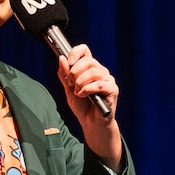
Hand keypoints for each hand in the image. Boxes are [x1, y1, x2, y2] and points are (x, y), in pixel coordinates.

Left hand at [57, 44, 123, 171]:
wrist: (90, 123)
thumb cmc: (82, 106)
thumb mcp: (68, 90)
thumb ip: (64, 75)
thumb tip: (61, 58)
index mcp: (90, 69)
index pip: (85, 51)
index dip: (76, 53)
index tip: (68, 62)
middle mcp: (100, 71)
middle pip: (89, 61)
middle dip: (75, 72)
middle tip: (71, 83)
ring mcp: (108, 80)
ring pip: (94, 71)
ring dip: (81, 82)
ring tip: (77, 92)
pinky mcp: (113, 90)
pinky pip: (100, 84)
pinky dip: (87, 89)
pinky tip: (82, 95)